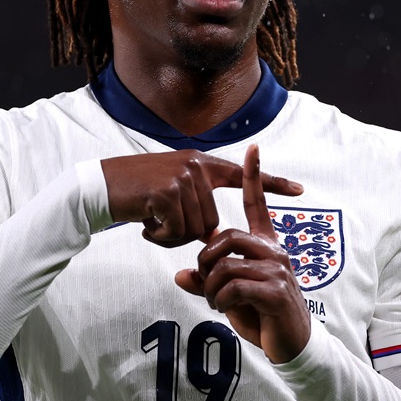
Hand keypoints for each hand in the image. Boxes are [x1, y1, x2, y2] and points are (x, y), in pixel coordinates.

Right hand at [101, 149, 302, 247]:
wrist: (100, 186)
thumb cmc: (134, 193)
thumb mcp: (169, 190)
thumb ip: (195, 203)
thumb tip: (213, 234)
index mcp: (200, 163)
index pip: (241, 175)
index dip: (271, 183)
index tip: (300, 190)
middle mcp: (195, 166)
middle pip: (211, 222)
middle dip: (186, 233)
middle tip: (160, 223)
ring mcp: (182, 177)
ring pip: (196, 230)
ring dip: (171, 236)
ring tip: (151, 220)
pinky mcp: (167, 192)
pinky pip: (177, 233)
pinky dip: (160, 237)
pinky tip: (145, 222)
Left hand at [174, 144, 310, 362]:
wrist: (291, 345)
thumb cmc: (262, 317)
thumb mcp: (229, 296)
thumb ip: (207, 282)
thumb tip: (180, 274)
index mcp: (265, 246)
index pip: (257, 204)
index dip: (254, 176)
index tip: (253, 147)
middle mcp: (274, 251)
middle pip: (226, 236)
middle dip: (205, 259)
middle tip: (205, 281)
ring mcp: (278, 270)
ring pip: (226, 264)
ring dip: (211, 286)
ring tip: (215, 301)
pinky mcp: (276, 291)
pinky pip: (234, 286)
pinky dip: (220, 299)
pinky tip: (225, 309)